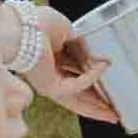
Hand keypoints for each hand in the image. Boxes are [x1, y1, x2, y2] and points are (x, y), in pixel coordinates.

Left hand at [4, 11, 124, 124]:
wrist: (22, 27)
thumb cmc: (38, 23)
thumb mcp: (67, 31)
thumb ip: (82, 45)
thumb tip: (97, 58)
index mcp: (53, 61)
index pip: (77, 75)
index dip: (94, 80)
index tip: (109, 86)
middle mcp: (51, 75)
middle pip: (79, 94)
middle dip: (98, 104)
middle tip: (115, 113)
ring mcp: (50, 83)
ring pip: (78, 99)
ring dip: (97, 106)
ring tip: (114, 114)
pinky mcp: (51, 87)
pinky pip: (78, 84)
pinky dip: (92, 76)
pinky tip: (103, 66)